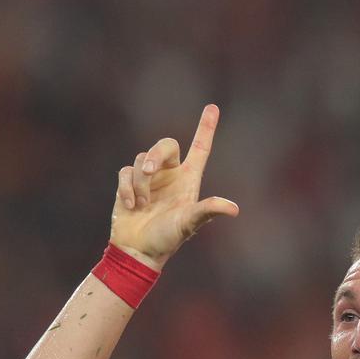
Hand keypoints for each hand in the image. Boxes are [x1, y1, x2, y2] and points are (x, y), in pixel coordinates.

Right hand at [111, 104, 238, 268]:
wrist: (138, 251)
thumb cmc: (167, 239)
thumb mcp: (190, 224)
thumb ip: (208, 211)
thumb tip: (234, 208)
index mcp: (188, 179)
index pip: (200, 148)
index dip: (206, 127)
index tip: (212, 107)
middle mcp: (170, 174)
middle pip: (165, 144)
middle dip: (155, 154)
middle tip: (149, 171)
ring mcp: (149, 179)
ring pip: (141, 160)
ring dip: (141, 183)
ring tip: (143, 205)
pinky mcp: (129, 184)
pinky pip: (125, 172)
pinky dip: (128, 188)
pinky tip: (132, 206)